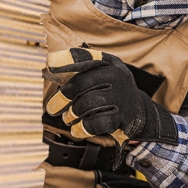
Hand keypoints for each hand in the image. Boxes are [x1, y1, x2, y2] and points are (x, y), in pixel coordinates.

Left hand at [44, 48, 178, 145]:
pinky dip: (82, 128)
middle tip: (52, 108)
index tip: (50, 64)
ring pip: (87, 104)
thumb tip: (48, 70)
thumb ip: (79, 72)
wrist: (139, 112)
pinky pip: (97, 123)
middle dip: (63, 97)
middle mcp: (117, 76)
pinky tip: (77, 129)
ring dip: (72, 113)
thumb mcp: (100, 75)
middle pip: (82, 84)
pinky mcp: (124, 117)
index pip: (86, 57)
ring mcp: (122, 96)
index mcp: (109, 62)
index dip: (67, 60)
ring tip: (68, 118)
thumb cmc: (111, 91)